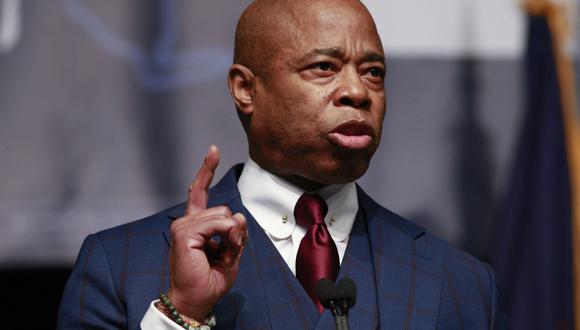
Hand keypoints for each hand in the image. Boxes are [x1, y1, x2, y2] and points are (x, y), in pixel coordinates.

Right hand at [168, 145, 247, 320]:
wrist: (198, 299)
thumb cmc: (210, 279)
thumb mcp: (232, 251)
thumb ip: (235, 231)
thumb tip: (237, 215)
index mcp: (196, 224)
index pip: (200, 191)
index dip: (207, 170)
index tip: (213, 150)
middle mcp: (187, 221)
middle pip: (224, 208)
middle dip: (235, 231)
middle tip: (228, 252)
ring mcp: (183, 226)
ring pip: (223, 215)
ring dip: (232, 236)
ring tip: (223, 255)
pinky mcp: (184, 233)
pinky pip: (219, 223)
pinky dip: (228, 237)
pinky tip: (221, 250)